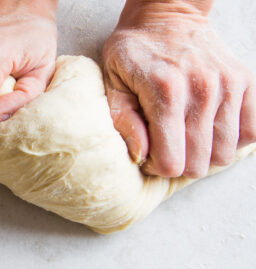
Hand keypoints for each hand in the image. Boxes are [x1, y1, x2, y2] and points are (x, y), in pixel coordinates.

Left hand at [103, 0, 255, 177]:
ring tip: (184, 135)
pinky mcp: (245, 81)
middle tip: (165, 145)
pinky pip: (252, 132)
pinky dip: (230, 139)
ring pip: (225, 154)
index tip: (148, 153)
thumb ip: (123, 121)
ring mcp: (228, 85)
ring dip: (204, 154)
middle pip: (199, 164)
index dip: (156, 166)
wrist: (166, 13)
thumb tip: (141, 156)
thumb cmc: (133, 50)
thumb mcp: (112, 82)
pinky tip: (208, 128)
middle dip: (178, 163)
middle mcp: (202, 90)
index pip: (171, 162)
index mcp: (165, 92)